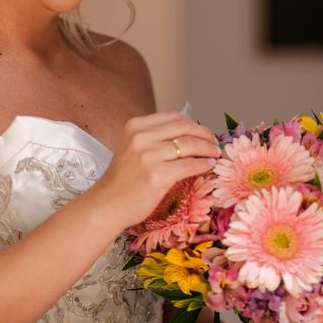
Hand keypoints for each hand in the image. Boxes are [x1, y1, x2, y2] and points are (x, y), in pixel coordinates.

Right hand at [94, 111, 220, 227]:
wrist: (107, 205)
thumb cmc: (123, 179)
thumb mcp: (134, 147)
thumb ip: (155, 137)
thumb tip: (191, 133)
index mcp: (135, 126)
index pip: (174, 117)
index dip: (193, 124)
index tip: (203, 133)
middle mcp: (141, 137)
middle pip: (185, 128)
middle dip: (205, 135)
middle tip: (214, 143)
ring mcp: (148, 156)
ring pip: (190, 145)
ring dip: (208, 149)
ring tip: (214, 154)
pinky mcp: (157, 175)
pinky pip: (190, 165)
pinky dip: (203, 164)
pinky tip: (208, 166)